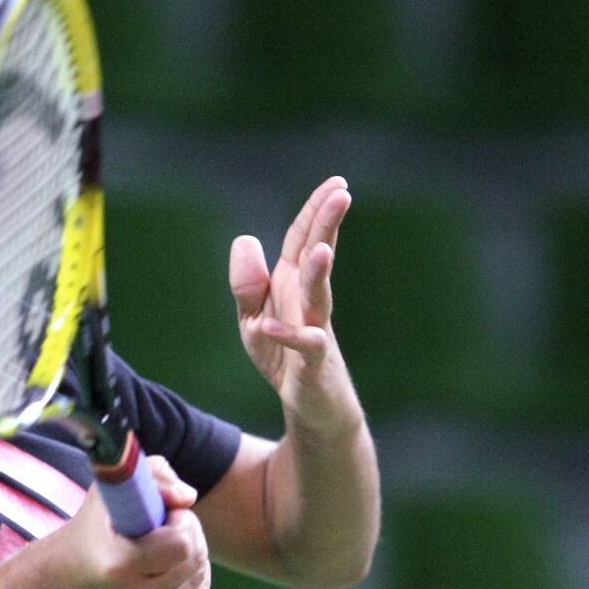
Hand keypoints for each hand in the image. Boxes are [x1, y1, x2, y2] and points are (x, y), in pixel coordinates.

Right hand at [43, 455, 209, 588]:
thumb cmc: (87, 535)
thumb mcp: (105, 496)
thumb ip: (150, 477)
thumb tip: (188, 496)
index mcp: (116, 566)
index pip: (181, 544)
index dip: (182, 522)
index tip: (166, 514)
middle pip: (194, 560)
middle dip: (190, 534)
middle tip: (170, 525)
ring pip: (198, 579)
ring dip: (192, 555)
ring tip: (166, 545)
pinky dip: (193, 580)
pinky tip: (173, 567)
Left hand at [229, 176, 358, 431]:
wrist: (311, 405)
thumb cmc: (283, 357)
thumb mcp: (251, 318)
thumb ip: (246, 282)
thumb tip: (245, 238)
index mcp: (293, 283)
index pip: (303, 239)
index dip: (316, 210)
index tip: (338, 182)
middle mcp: (308, 300)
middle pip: (317, 256)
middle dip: (327, 226)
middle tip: (343, 194)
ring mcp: (314, 330)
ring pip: (319, 297)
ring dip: (319, 275)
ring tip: (323, 251)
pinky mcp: (312, 364)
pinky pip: (304, 347)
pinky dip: (289, 337)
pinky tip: (270, 327)